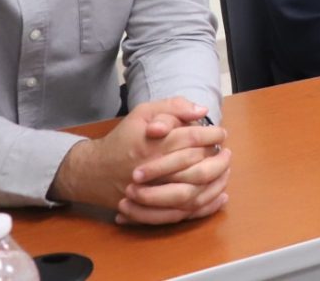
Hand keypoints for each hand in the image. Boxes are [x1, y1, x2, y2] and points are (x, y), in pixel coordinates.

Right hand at [52, 98, 229, 224]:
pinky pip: (183, 214)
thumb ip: (173, 107)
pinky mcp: (151, 210)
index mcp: (155, 144)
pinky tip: (218, 196)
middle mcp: (156, 170)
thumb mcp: (143, 113)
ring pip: (194, 194)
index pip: (193, 139)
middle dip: (219, 160)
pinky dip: (204, 207)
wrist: (93, 172)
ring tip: (225, 171)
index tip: (220, 134)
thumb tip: (202, 111)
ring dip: (216, 183)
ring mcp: (153, 194)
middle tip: (226, 153)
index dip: (213, 135)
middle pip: (198, 168)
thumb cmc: (123, 139)